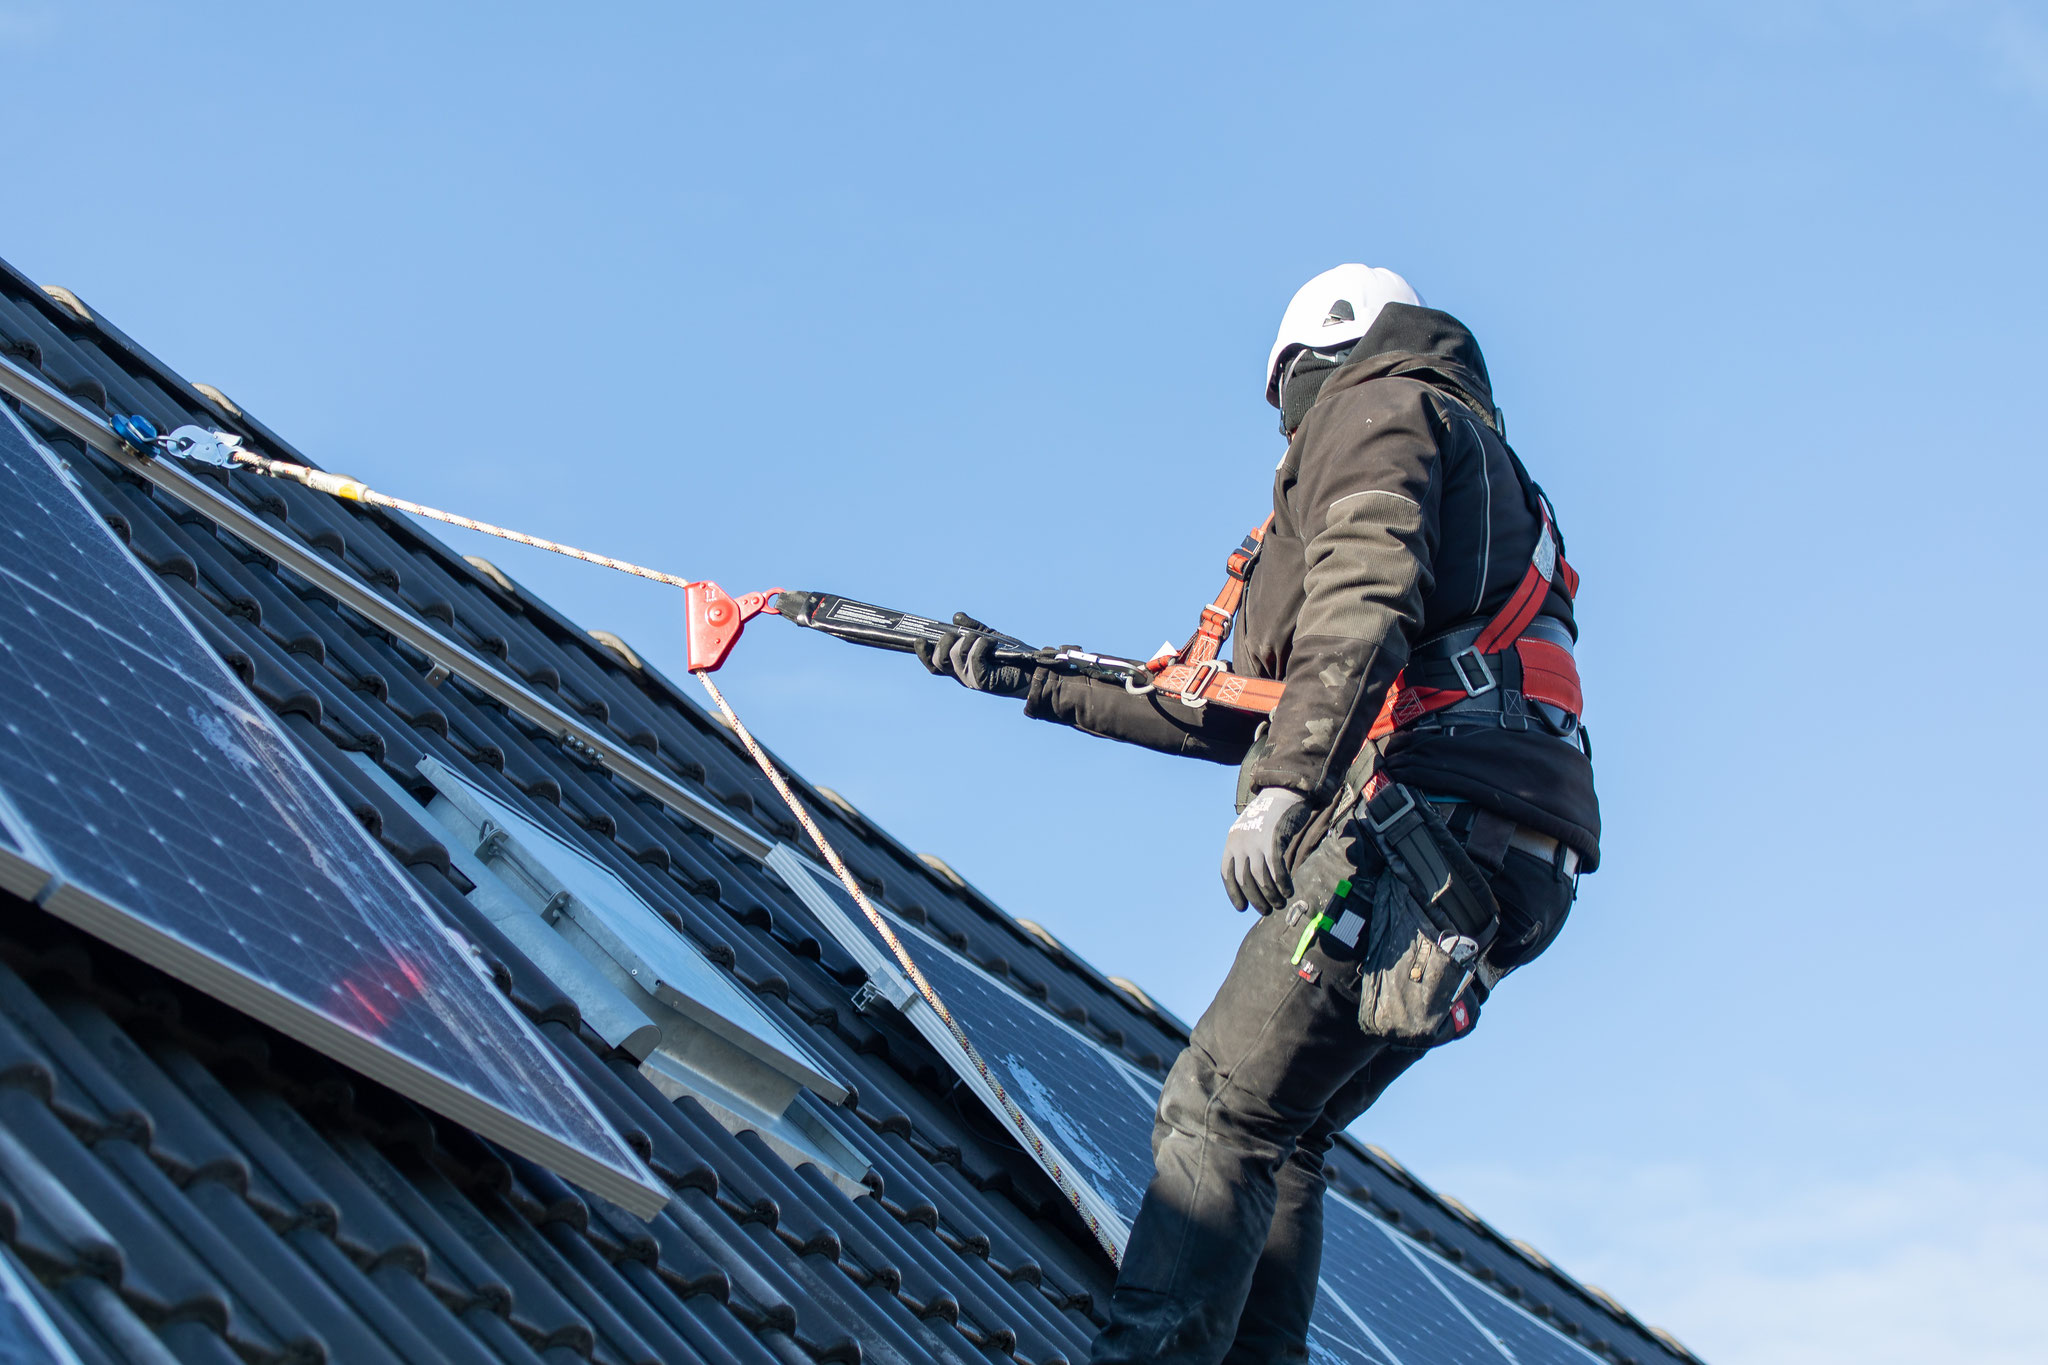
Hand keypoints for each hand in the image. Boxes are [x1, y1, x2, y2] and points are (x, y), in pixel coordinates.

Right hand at [915, 613, 1033, 697]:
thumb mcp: (988, 638)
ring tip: (983, 638)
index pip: (934, 665)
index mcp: (959, 668)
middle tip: (960, 634)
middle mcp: (962, 676)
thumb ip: (972, 628)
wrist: (1032, 671)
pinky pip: (973, 658)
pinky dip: (980, 645)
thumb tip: (957, 617)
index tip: (918, 639)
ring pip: (956, 656)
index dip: (923, 654)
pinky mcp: (983, 681)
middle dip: (945, 642)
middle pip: (939, 661)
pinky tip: (991, 642)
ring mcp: (971, 680)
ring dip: (968, 640)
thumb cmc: (1010, 656)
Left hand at [1221, 788, 1308, 913]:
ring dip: (1270, 895)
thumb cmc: (1269, 816)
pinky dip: (1282, 884)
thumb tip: (1253, 881)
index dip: (1233, 893)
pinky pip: (1276, 869)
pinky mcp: (1273, 839)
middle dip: (1255, 899)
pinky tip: (1288, 891)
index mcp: (1231, 842)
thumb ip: (1248, 852)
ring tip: (1279, 903)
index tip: (1242, 908)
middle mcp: (1240, 842)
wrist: (1283, 792)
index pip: (1227, 874)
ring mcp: (1256, 840)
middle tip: (1266, 910)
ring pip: (1260, 878)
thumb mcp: (1250, 832)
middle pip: (1244, 879)